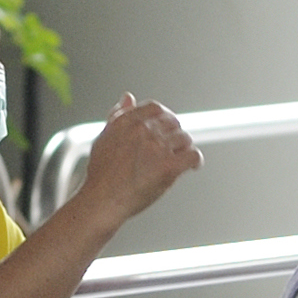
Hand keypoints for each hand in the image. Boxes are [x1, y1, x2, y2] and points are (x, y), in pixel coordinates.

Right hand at [80, 94, 203, 221]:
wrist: (102, 200)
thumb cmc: (101, 174)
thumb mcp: (104, 137)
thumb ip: (118, 115)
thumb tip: (128, 97)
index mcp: (127, 121)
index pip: (155, 108)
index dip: (163, 116)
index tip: (165, 126)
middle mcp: (144, 131)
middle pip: (172, 122)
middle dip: (174, 132)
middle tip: (174, 145)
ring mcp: (157, 148)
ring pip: (184, 138)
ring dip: (184, 147)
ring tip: (180, 157)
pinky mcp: (169, 167)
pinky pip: (193, 155)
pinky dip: (196, 160)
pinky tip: (193, 166)